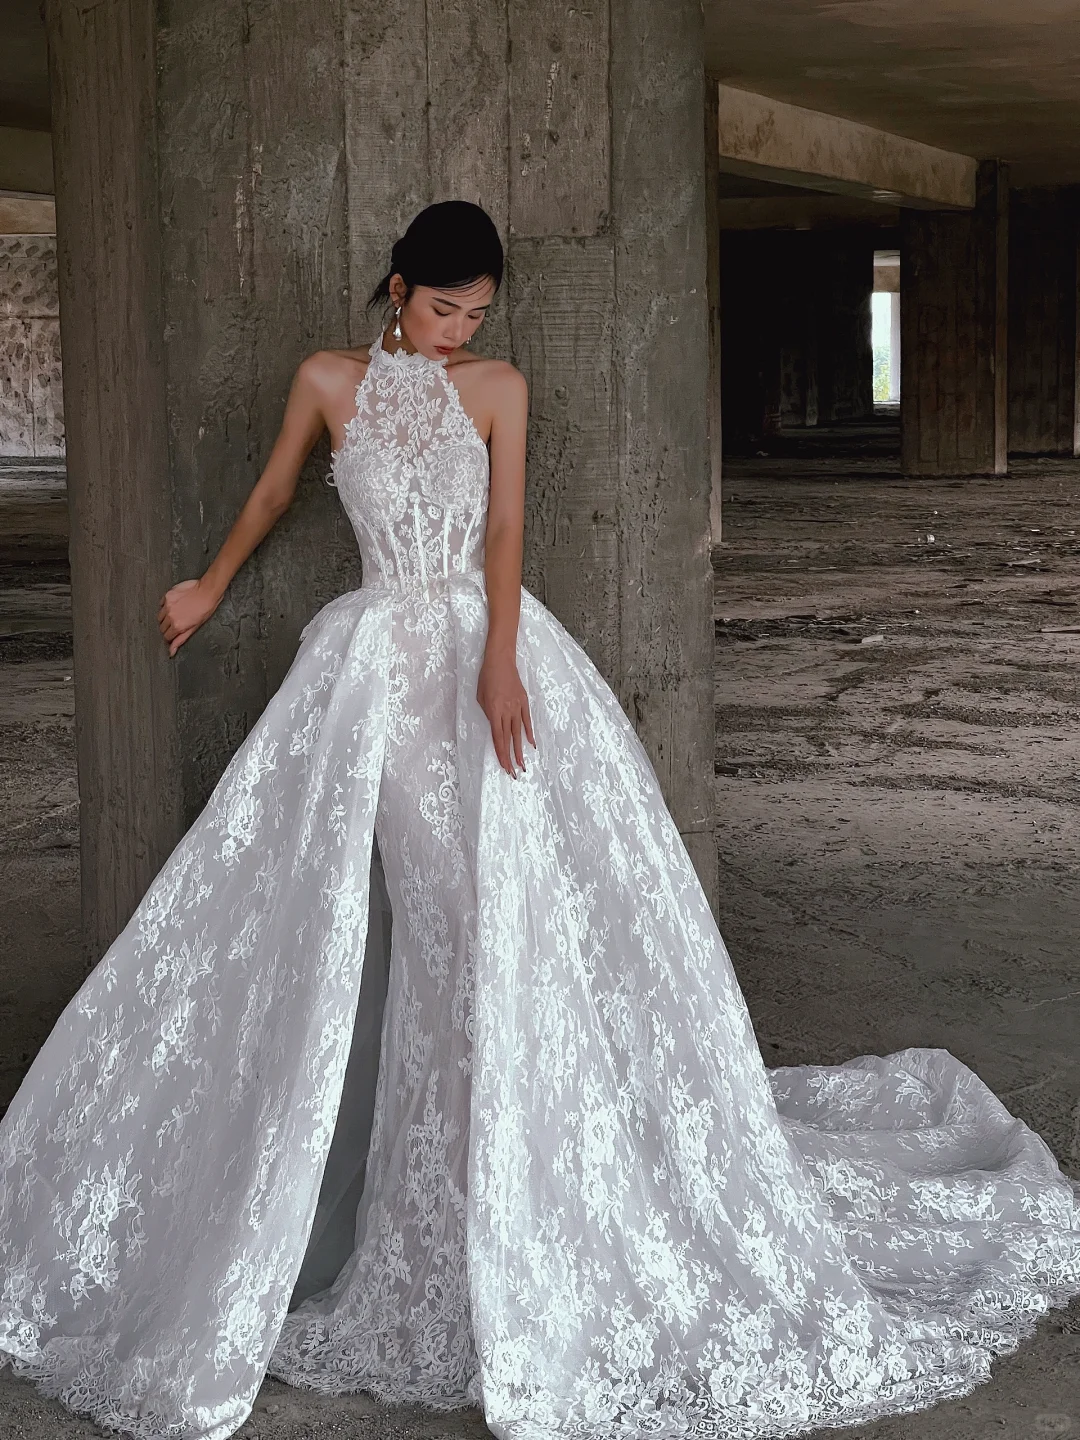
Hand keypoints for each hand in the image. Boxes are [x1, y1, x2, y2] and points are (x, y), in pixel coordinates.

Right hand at [158, 578, 219, 656]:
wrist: (207, 591)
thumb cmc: (205, 609)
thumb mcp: (195, 627)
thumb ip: (181, 639)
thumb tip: (171, 651)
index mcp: (177, 626)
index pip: (166, 637)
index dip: (171, 637)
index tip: (174, 634)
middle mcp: (170, 616)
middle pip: (162, 627)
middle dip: (168, 628)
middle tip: (177, 623)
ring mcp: (167, 605)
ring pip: (160, 616)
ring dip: (165, 617)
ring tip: (176, 614)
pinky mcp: (167, 596)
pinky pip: (161, 604)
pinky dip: (165, 606)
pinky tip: (175, 605)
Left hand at [476, 649, 535, 778]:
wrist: (500, 660)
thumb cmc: (486, 678)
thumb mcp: (480, 697)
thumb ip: (488, 713)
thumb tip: (495, 725)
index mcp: (493, 711)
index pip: (497, 738)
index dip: (501, 753)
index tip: (503, 766)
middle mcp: (506, 711)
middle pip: (509, 739)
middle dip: (511, 757)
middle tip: (514, 772)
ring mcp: (517, 706)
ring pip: (519, 733)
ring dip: (520, 750)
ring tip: (523, 764)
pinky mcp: (524, 701)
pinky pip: (527, 720)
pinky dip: (529, 733)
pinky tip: (531, 744)